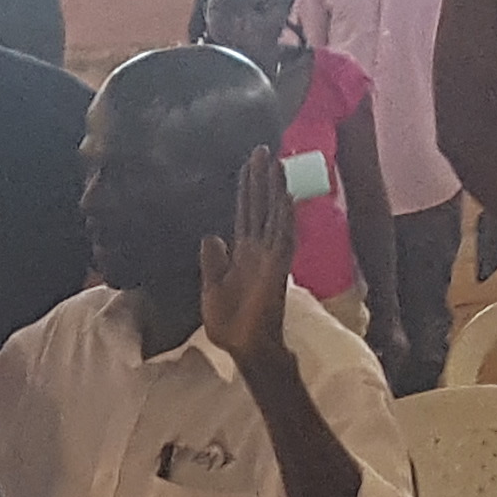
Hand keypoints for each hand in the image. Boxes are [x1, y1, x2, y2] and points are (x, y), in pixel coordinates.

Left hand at [199, 147, 293, 357]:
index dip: (247, 189)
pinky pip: (283, 236)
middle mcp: (259, 249)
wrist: (244, 347)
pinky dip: (285, 216)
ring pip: (275, 215)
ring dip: (275, 189)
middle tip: (262, 150)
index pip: (246, 212)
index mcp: (243, 253)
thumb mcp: (211, 287)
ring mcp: (270, 257)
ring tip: (275, 162)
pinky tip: (285, 195)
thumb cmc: (229, 323)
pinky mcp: (278, 268)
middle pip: (261, 206)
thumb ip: (212, 261)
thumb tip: (211, 235)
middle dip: (262, 179)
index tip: (248, 164)